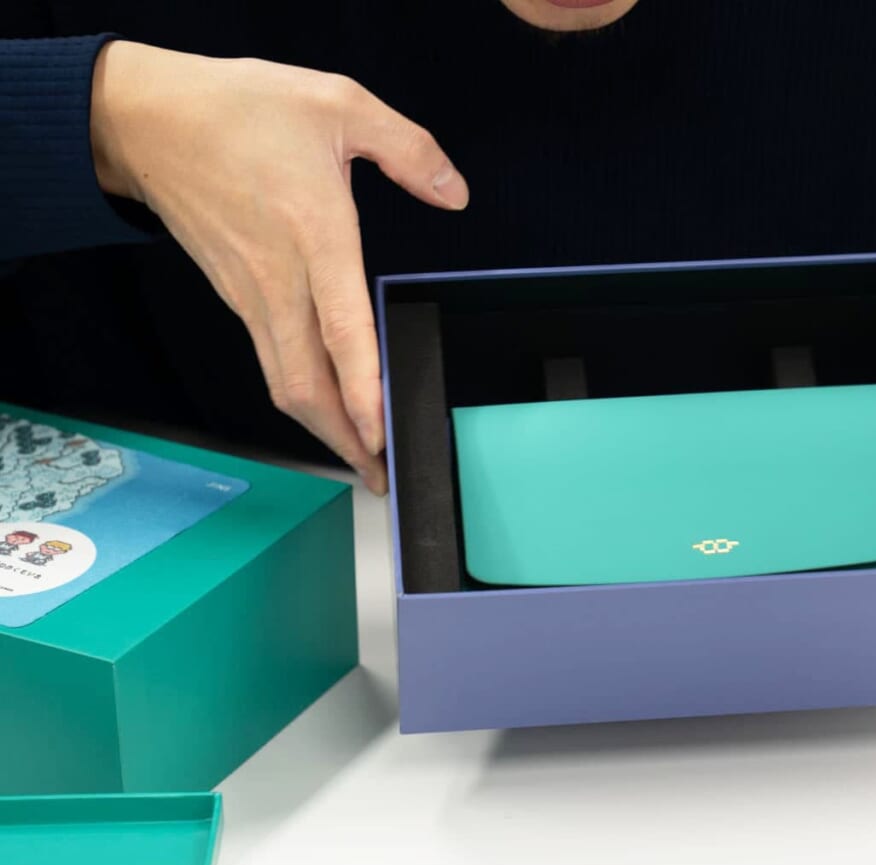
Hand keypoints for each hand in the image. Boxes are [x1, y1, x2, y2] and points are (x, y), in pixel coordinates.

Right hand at [89, 41, 469, 493]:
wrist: (144, 118)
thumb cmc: (238, 109)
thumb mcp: (339, 101)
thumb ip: (409, 149)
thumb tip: (455, 194)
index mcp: (313, 235)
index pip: (342, 331)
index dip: (362, 390)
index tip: (382, 435)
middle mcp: (280, 280)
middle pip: (306, 385)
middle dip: (345, 441)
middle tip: (383, 475)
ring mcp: (252, 294)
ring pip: (286, 382)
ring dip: (324, 428)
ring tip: (363, 458)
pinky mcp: (237, 295)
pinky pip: (272, 360)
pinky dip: (303, 394)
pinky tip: (329, 403)